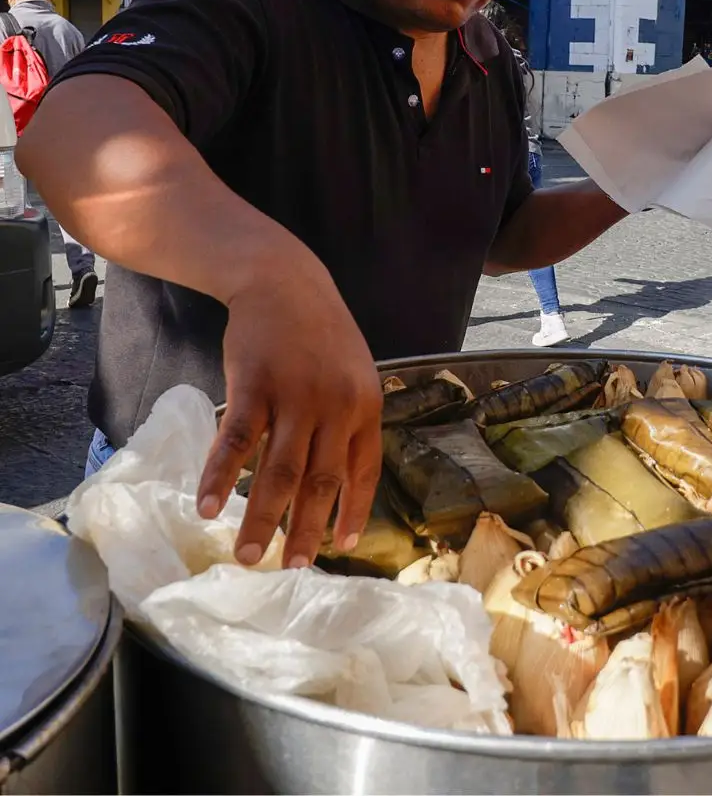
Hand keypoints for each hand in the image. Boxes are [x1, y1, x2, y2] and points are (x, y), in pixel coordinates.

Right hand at [196, 263, 382, 568]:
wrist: (283, 279)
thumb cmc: (318, 334)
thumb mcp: (352, 374)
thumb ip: (347, 422)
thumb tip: (340, 479)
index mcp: (364, 408)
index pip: (364, 472)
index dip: (354, 512)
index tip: (343, 547)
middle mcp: (335, 408)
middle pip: (321, 481)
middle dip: (306, 530)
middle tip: (291, 570)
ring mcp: (295, 397)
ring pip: (279, 471)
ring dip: (261, 518)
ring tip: (246, 557)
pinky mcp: (255, 386)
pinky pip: (237, 442)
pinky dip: (221, 477)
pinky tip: (209, 507)